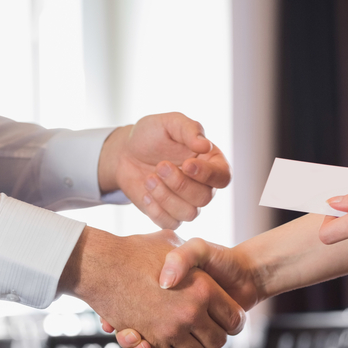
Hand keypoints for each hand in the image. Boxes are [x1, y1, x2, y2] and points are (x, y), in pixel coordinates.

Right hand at [58, 228, 245, 347]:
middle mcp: (190, 312)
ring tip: (187, 333)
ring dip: (193, 347)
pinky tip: (169, 340)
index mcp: (203, 288)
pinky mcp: (150, 341)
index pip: (234, 319)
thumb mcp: (171, 242)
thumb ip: (191, 254)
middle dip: (214, 337)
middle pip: (217, 342)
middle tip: (208, 328)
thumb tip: (205, 272)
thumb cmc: (136, 250)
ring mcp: (170, 330)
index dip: (233, 320)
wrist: (100, 264)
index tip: (227, 319)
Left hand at [98, 113, 230, 229]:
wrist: (125, 153)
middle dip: (180, 184)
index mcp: (210, 162)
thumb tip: (205, 145)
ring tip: (148, 179)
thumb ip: (189, 129)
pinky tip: (145, 193)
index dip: (207, 175)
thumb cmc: (151, 135)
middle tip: (160, 166)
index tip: (186, 164)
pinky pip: (170, 223)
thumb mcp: (169, 123)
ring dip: (166, 197)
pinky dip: (156, 210)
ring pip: (189, 214)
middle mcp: (203, 186)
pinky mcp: (169, 215)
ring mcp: (187, 203)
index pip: (222, 176)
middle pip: (204, 198)